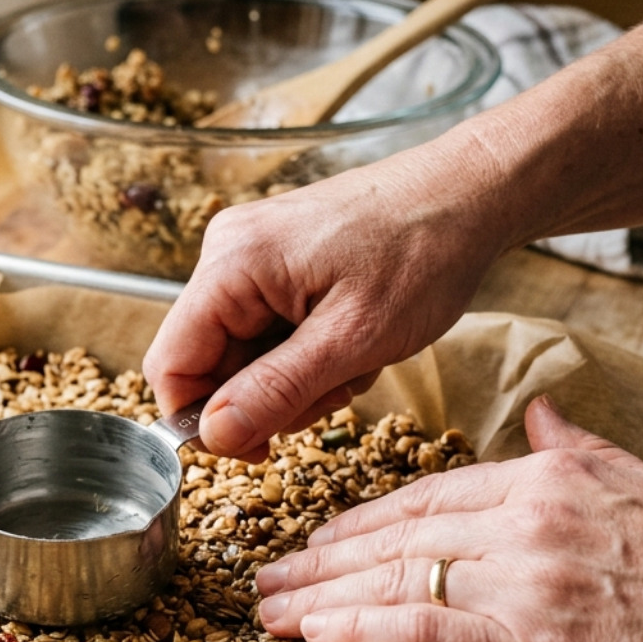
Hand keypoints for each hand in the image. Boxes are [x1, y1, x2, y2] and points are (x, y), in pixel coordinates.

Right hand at [142, 146, 509, 461]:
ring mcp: (250, 256)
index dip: (202, 420)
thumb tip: (213, 436)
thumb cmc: (423, 253)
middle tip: (333, 393)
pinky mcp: (276, 263)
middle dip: (265, 397)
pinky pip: (266, 332)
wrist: (471, 193)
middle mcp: (227, 254)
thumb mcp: (353, 340)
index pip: (171, 364)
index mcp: (232, 264)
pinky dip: (305, 354)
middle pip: (206, 363)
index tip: (258, 448)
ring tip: (352, 361)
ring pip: (240, 354)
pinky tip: (350, 341)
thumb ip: (276, 391)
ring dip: (293, 379)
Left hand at [254, 396, 642, 641]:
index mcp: (548, 482)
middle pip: (396, 535)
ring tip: (269, 612)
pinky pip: (420, 632)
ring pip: (394, 578)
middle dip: (322, 556)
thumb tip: (543, 414)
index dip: (363, 520)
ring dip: (318, 597)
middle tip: (269, 575)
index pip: (428, 497)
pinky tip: (312, 636)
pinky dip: (358, 630)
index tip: (320, 538)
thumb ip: (581, 450)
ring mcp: (523, 586)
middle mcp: (524, 523)